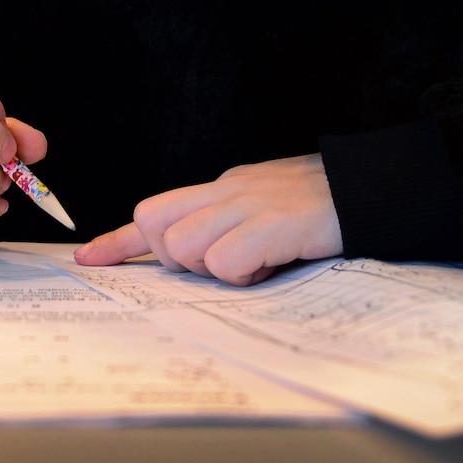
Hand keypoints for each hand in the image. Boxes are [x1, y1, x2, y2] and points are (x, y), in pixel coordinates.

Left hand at [75, 155, 341, 285]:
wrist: (374, 189)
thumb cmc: (325, 206)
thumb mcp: (267, 209)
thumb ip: (232, 226)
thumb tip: (204, 260)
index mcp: (225, 188)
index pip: (156, 210)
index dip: (120, 240)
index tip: (88, 259)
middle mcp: (228, 190)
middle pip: (158, 226)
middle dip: (178, 259)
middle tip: (226, 264)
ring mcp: (248, 204)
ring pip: (186, 248)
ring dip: (216, 270)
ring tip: (260, 263)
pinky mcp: (272, 224)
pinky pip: (225, 262)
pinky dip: (244, 274)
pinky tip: (274, 264)